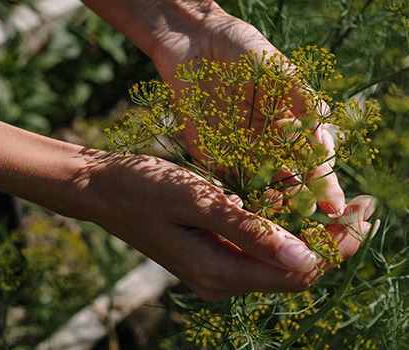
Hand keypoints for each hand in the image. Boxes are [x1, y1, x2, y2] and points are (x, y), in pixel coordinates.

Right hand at [68, 149, 375, 300]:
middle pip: (294, 271)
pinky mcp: (211, 255)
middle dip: (333, 241)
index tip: (367, 213)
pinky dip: (282, 232)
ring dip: (310, 236)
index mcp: (219, 271)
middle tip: (364, 206)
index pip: (298, 271)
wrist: (102, 189)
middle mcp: (221, 280)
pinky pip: (258, 251)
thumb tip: (306, 258)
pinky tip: (294, 206)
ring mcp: (215, 270)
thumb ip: (250, 232)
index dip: (338, 245)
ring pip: (279, 261)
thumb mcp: (198, 202)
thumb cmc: (143, 188)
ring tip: (338, 205)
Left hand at [150, 2, 344, 215]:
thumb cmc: (242, 48)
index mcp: (290, 125)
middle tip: (306, 221)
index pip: (313, 160)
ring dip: (267, 205)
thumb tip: (323, 139)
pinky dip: (231, 197)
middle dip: (298, 203)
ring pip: (258, 188)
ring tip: (275, 216)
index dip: (324, 183)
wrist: (195, 42)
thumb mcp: (278, 68)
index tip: (334, 206)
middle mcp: (267, 143)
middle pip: (288, 181)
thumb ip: (301, 99)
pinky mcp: (209, 153)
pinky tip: (241, 210)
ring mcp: (238, 151)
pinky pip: (222, 181)